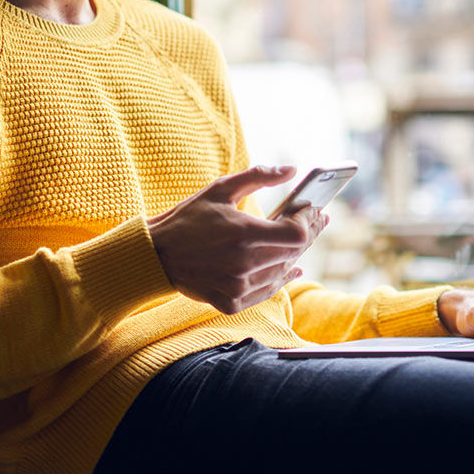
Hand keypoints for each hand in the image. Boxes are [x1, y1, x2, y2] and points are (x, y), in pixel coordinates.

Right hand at [149, 166, 328, 314]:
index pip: (296, 233)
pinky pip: (267, 292)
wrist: (156, 255)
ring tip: (302, 240)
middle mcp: (242, 264)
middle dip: (309, 234)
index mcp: (242, 233)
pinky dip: (280, 280)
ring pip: (283, 273)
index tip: (312, 210)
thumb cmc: (189, 218)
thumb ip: (258, 176)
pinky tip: (290, 269)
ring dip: (294, 255)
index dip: (309, 221)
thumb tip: (291, 169)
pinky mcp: (230, 303)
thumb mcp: (220, 189)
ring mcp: (237, 287)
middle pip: (294, 253)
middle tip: (318, 220)